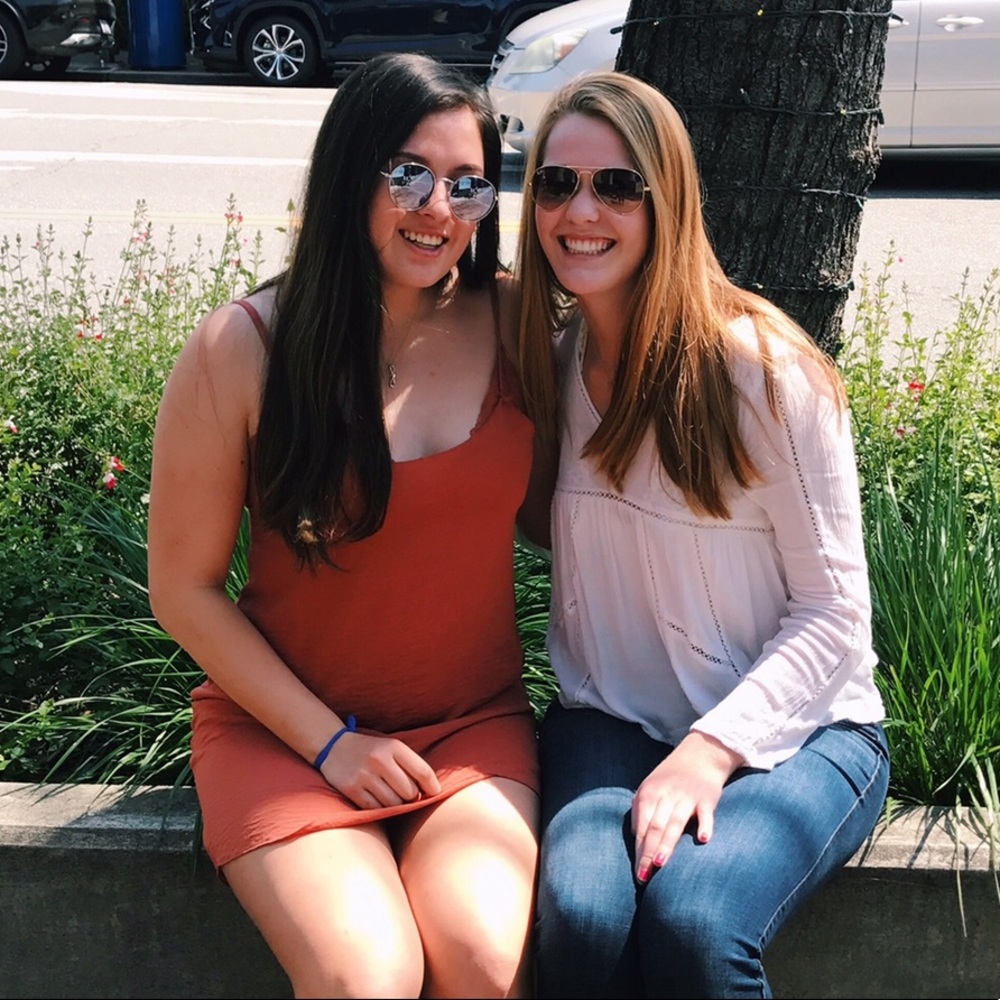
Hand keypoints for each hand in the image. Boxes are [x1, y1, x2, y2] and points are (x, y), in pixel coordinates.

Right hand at [318, 730, 441, 808]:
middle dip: (411, 796)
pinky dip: (379, 808)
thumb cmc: (371, 750)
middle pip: (409, 791)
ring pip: (393, 803)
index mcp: (394, 747)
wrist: (334, 746)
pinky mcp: (352, 789)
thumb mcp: (392, 747)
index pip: (423, 771)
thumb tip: (430, 791)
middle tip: (405, 793)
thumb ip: (410, 765)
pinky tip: (376, 798)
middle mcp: (380, 760)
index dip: (432, 787)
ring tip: (389, 794)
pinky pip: (375, 809)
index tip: (435, 793)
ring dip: (395, 804)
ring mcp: (365, 775)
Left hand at [631, 732, 743, 882]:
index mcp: (649, 793)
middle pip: (655, 826)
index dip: (639, 850)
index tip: (638, 874)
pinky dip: (705, 825)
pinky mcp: (707, 798)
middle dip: (649, 852)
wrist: (701, 755)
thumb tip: (636, 836)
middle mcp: (667, 795)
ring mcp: (688, 796)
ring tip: (661, 863)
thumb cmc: (671, 777)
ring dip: (667, 843)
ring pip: (675, 822)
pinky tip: (703, 840)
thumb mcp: (650, 787)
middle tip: (644, 877)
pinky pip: (706, 813)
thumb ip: (640, 809)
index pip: (642, 826)